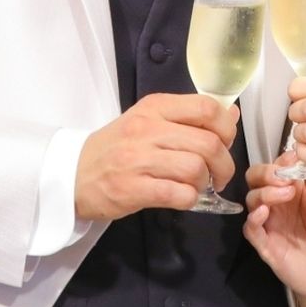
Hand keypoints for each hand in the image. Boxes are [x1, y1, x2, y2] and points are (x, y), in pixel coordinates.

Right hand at [75, 93, 237, 219]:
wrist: (73, 173)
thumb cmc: (117, 146)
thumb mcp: (151, 121)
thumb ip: (190, 118)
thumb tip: (232, 115)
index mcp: (155, 107)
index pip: (206, 108)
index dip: (226, 127)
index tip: (225, 142)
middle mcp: (147, 129)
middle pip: (207, 143)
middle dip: (223, 164)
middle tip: (219, 175)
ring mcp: (138, 159)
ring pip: (195, 169)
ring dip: (204, 183)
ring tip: (195, 186)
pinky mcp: (132, 189)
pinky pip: (178, 194)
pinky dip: (189, 199)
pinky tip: (182, 197)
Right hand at [243, 158, 305, 302]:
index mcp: (294, 190)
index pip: (278, 166)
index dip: (283, 160)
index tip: (294, 157)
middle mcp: (278, 203)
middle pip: (256, 178)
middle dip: (266, 172)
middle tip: (284, 176)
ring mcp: (270, 223)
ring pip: (252, 199)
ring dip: (265, 192)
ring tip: (285, 192)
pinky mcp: (266, 245)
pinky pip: (251, 229)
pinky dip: (253, 218)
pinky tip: (264, 212)